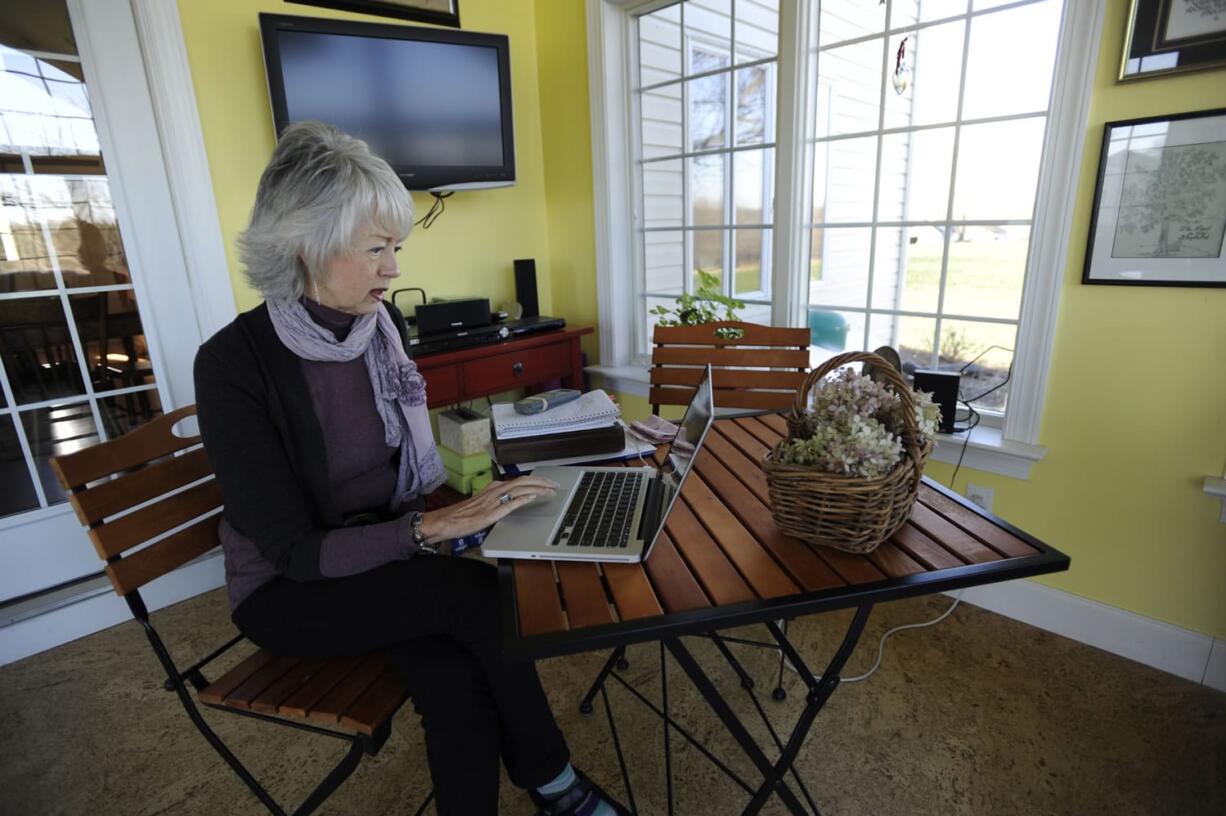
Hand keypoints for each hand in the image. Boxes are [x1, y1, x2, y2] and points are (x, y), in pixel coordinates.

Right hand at [420, 476, 558, 543]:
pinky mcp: (491, 512)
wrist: (446, 521)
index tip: (549, 483)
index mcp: (494, 487)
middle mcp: (495, 490)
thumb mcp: (484, 504)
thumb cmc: (463, 515)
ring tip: (550, 490)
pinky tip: (533, 497)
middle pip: (524, 481)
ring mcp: (493, 500)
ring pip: (520, 488)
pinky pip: (510, 502)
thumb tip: (514, 501)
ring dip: (538, 488)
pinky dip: (523, 498)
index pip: (520, 480)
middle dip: (542, 482)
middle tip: (556, 485)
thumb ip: (499, 501)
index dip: (537, 480)